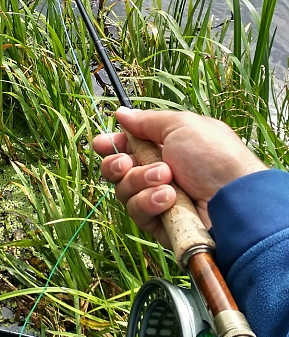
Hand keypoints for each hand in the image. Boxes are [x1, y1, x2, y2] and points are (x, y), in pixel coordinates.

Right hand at [92, 107, 265, 243]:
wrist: (235, 198)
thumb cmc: (214, 157)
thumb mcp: (181, 126)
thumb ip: (146, 121)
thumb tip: (121, 113)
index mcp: (164, 148)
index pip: (127, 147)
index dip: (111, 145)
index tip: (101, 144)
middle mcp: (158, 173)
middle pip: (117, 171)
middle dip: (117, 164)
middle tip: (126, 162)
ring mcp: (157, 200)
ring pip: (124, 191)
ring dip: (140, 181)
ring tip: (166, 178)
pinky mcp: (159, 224)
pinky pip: (138, 212)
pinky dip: (149, 202)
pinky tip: (168, 198)